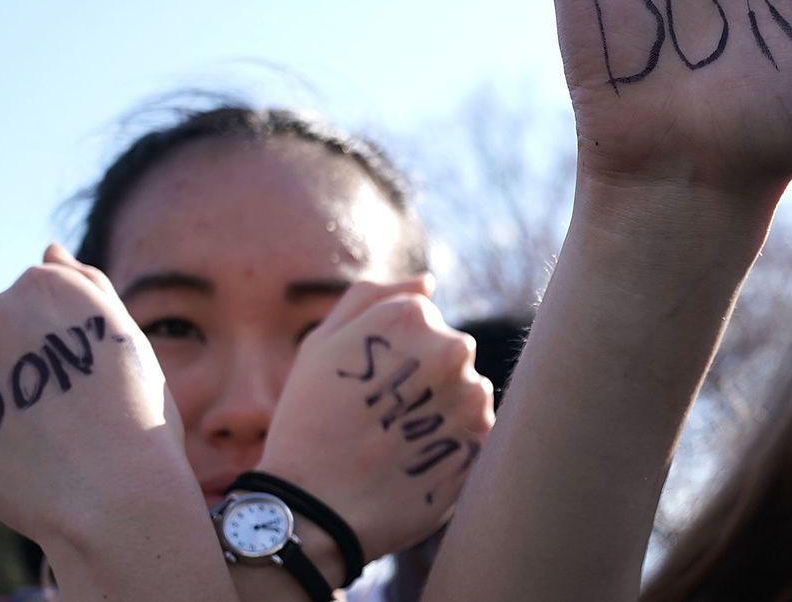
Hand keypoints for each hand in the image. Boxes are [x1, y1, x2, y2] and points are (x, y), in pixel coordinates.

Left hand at [0, 245, 190, 544]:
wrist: (114, 494)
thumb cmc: (136, 411)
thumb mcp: (125, 336)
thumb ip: (84, 285)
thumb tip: (48, 251)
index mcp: (43, 283)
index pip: (39, 292)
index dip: (67, 334)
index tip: (89, 367)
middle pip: (1, 325)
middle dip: (25, 355)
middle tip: (71, 402)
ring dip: (4, 391)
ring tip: (49, 430)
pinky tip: (25, 448)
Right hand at [258, 278, 492, 562]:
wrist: (316, 509)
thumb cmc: (308, 423)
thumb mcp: (320, 346)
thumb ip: (373, 299)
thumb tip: (428, 282)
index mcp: (412, 316)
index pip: (424, 318)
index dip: (392, 353)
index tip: (368, 383)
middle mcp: (452, 349)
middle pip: (450, 353)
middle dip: (423, 378)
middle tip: (381, 414)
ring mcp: (472, 397)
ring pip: (466, 391)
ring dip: (442, 410)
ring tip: (396, 440)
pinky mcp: (483, 442)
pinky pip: (476, 431)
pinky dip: (451, 443)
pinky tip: (415, 459)